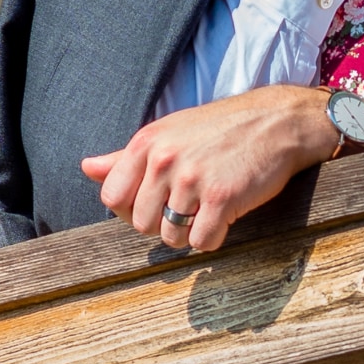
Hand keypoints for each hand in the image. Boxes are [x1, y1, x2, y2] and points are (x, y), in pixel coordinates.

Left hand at [82, 86, 363, 251]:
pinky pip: (201, 242)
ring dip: (189, 233)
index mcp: (146, 144)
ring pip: (170, 237)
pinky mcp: (221, 197)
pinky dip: (214, 237)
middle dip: (163, 223)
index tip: (155, 202)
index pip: (111, 197)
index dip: (130, 209)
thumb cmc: (220, 130)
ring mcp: (192, 179)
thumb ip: (125, 157)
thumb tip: (87, 168)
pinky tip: (226, 216)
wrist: (277, 121)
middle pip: (140, 224)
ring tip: (208, 209)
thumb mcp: (168, 135)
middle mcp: (164, 160)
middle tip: (190, 205)